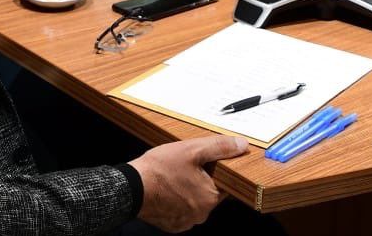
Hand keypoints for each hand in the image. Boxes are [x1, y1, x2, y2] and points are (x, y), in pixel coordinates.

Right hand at [129, 135, 247, 231]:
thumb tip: (241, 145)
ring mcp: (186, 221)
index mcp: (210, 197)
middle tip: (185, 166)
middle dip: (200, 179)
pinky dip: (177, 200)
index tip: (205, 163)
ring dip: (188, 190)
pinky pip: (181, 210)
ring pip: (194, 201)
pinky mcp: (172, 225)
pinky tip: (167, 187)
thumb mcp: (192, 150)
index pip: (225, 183)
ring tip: (173, 176)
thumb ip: (219, 147)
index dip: (215, 170)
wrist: (130, 188)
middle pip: (208, 192)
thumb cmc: (158, 170)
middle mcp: (201, 214)